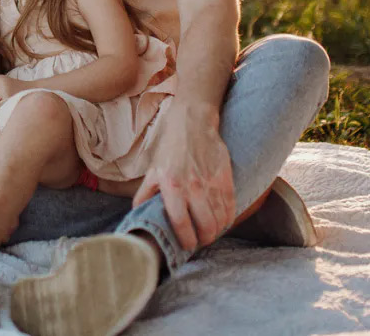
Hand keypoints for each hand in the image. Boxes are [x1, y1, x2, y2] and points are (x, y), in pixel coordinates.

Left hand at [131, 104, 234, 251]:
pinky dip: (228, 219)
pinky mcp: (226, 180)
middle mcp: (193, 188)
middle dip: (204, 239)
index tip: (186, 246)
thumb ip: (146, 195)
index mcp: (172, 186)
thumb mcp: (153, 170)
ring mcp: (212, 184)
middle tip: (200, 239)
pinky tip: (221, 220)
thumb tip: (137, 214)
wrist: (193, 124)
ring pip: (221, 221)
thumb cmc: (171, 148)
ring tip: (210, 231)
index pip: (181, 224)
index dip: (185, 240)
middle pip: (206, 227)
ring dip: (216, 231)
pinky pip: (231, 208)